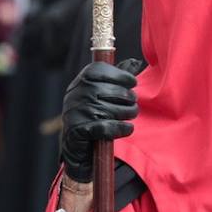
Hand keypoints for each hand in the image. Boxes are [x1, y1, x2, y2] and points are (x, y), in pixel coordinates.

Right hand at [59, 61, 139, 182]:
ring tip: (131, 115)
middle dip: (128, 97)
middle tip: (133, 103)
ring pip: (110, 109)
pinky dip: (121, 128)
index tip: (132, 83)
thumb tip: (136, 62)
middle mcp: (75, 96)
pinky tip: (127, 128)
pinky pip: (106, 127)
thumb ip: (117, 78)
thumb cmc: (94, 117)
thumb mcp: (102, 95)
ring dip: (127, 113)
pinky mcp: (79, 131)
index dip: (119, 75)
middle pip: (108, 90)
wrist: (78, 149)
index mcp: (79, 83)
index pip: (98, 70)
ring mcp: (75, 113)